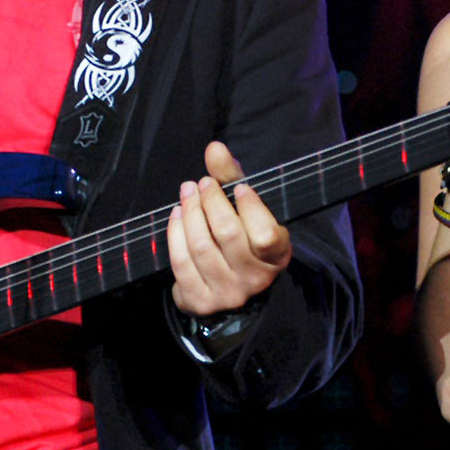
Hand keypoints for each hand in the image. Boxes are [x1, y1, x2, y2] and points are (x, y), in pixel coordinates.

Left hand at [168, 140, 290, 316]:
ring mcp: (227, 293)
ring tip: (186, 194)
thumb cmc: (241, 236)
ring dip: (189, 214)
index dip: (251, 207)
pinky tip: (176, 216)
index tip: (240, 188)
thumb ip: (232, 178)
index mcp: (275, 256)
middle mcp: (255, 278)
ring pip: (201, 247)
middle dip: (210, 202)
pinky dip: (174, 234)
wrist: (226, 285)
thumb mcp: (245, 208)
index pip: (265, 234)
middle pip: (228, 234)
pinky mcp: (200, 301)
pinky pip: (181, 263)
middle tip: (202, 183)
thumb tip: (214, 148)